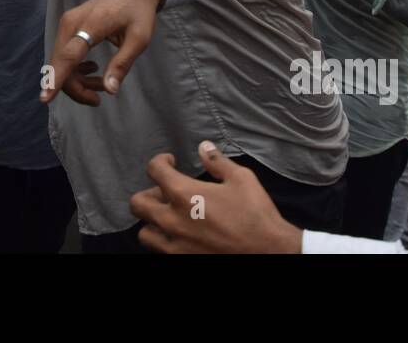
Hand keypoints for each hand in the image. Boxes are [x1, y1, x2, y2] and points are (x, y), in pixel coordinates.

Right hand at [43, 0, 164, 103]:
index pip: (68, 56)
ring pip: (61, 62)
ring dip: (77, 80)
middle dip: (76, 88)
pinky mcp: (69, 26)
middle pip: (61, 64)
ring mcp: (67, 24)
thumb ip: (122, 64)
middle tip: (98, 99)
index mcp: (89, 25)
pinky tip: (93, 70)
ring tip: (101, 85)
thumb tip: (110, 90)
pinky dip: (76, 69)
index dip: (56, 79)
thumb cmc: (138, 12)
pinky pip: (65, 54)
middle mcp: (71, 23)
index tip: (45, 98)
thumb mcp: (139, 39)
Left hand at [130, 142, 302, 252]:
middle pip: (138, 203)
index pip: (154, 170)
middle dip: (149, 193)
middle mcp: (172, 220)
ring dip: (153, 222)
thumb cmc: (255, 214)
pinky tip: (180, 235)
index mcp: (184, 194)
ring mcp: (175, 244)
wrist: (269, 252)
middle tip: (165, 192)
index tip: (170, 162)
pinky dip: (165, 241)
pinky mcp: (181, 260)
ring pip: (144, 233)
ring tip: (168, 217)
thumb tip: (204, 147)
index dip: (160, 161)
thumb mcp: (241, 179)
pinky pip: (160, 251)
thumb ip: (217, 162)